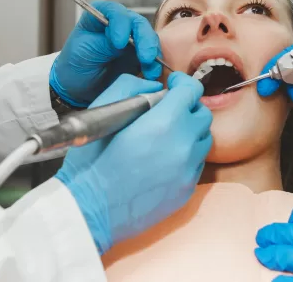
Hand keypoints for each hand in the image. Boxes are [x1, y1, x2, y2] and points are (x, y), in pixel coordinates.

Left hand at [49, 1, 162, 106]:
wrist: (78, 87)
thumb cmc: (75, 64)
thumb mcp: (84, 51)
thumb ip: (105, 43)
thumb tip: (127, 40)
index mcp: (101, 17)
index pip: (115, 12)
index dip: (120, 24)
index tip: (119, 43)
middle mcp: (120, 25)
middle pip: (138, 24)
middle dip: (145, 39)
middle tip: (146, 57)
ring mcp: (132, 40)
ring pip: (149, 39)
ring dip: (153, 54)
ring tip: (151, 71)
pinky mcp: (139, 57)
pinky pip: (152, 57)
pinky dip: (155, 66)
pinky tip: (152, 76)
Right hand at [56, 72, 211, 253]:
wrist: (90, 208)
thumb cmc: (92, 159)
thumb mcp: (104, 109)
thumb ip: (133, 86)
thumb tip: (155, 87)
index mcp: (164, 122)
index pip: (192, 91)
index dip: (182, 83)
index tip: (172, 85)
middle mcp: (183, 145)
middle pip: (203, 115)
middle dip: (187, 108)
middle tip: (168, 111)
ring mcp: (188, 170)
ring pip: (203, 140)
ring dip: (189, 133)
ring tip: (165, 137)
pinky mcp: (187, 190)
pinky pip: (196, 164)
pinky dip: (186, 156)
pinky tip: (162, 160)